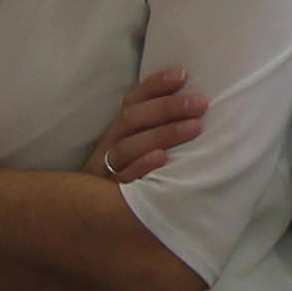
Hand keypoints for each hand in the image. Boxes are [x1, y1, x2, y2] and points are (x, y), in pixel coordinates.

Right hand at [88, 67, 206, 186]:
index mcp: (118, 131)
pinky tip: (162, 159)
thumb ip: (159, 129)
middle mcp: (110, 146)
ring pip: (127, 147)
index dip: (155, 85)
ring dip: (162, 134)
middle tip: (200, 103)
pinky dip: (141, 167)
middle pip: (132, 120)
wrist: (91, 215)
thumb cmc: (132, 178)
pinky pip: (122, 180)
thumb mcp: (139, 149)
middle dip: (166, 108)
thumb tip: (195, 104)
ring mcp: (107, 170)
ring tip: (194, 127)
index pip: (133, 101)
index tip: (182, 74)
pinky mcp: (110, 195)